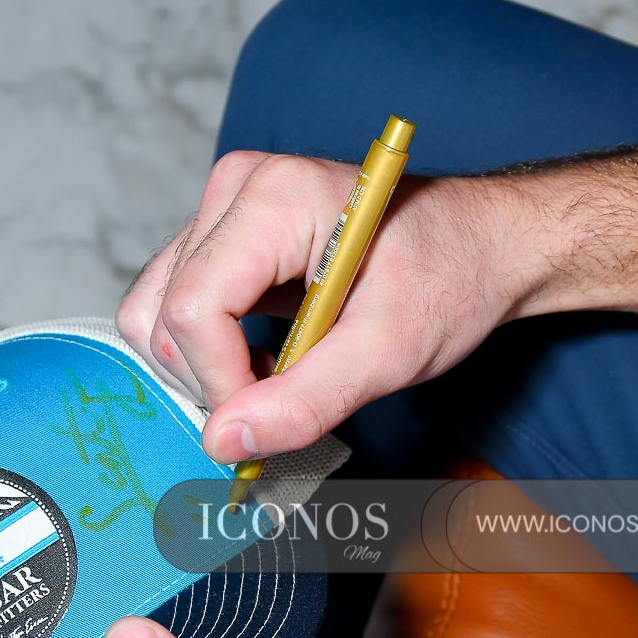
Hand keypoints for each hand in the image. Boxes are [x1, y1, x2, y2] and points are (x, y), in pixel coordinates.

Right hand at [116, 151, 555, 463]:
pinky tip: (268, 361)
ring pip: (154, 317)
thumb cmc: (449, 280)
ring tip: (279, 380)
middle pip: (161, 316)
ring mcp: (223, 213)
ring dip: (206, 371)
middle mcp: (234, 193)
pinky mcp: (222, 240)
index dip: (221, 383)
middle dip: (211, 380)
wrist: (482, 246)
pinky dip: (211, 356)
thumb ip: (305, 400)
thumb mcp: (389, 351)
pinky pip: (176, 310)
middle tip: (282, 401)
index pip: (192, 311)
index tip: (272, 418)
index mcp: (273, 199)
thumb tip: (224, 444)